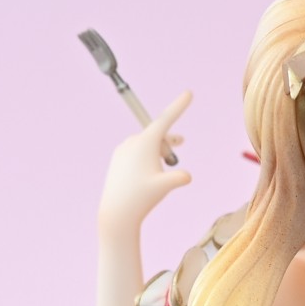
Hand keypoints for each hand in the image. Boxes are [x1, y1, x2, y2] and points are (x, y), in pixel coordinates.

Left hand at [98, 91, 192, 236]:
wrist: (116, 212)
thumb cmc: (141, 198)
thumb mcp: (164, 187)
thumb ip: (178, 178)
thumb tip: (186, 176)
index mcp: (144, 143)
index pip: (165, 120)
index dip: (179, 106)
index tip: (188, 93)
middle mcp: (132, 142)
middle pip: (157, 134)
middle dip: (169, 140)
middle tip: (182, 142)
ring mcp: (123, 150)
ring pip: (147, 144)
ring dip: (158, 150)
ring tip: (164, 162)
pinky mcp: (118, 159)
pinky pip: (136, 153)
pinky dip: (147, 157)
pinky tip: (147, 172)